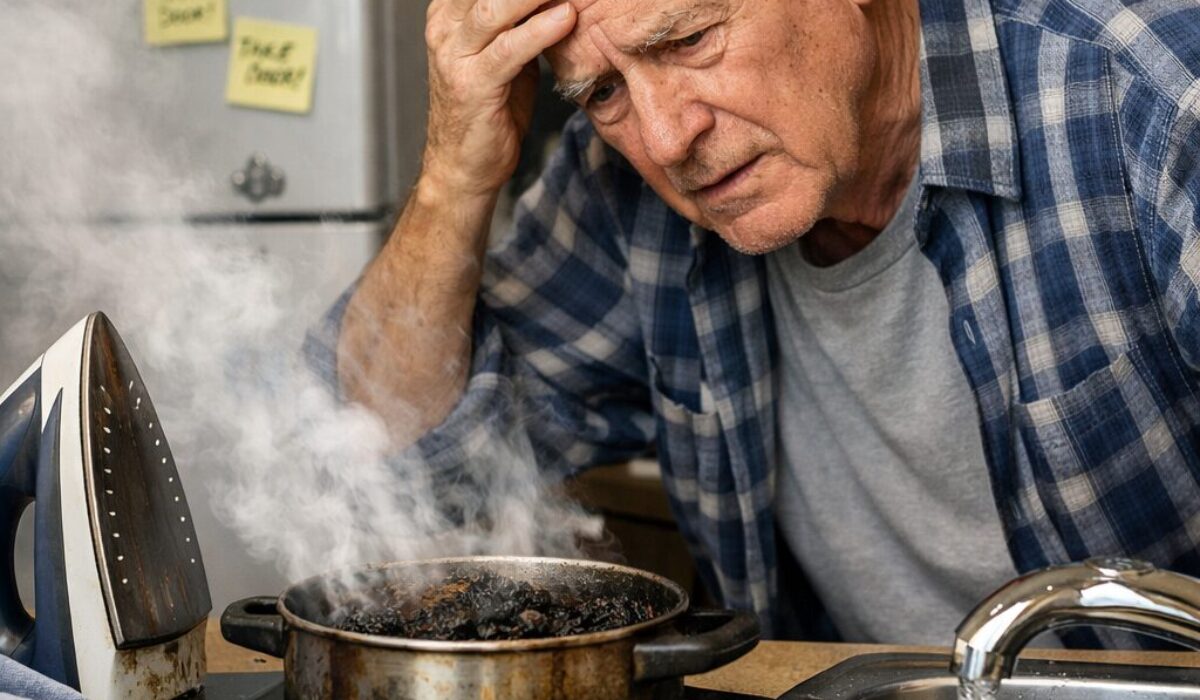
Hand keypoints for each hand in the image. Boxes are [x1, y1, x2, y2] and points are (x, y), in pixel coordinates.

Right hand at [422, 0, 575, 196]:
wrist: (465, 167)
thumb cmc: (491, 109)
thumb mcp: (508, 53)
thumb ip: (524, 20)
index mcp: (450, 11)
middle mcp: (444, 25)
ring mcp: (453, 54)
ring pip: (495, 5)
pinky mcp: (471, 84)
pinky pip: (509, 49)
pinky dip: (540, 30)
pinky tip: (566, 17)